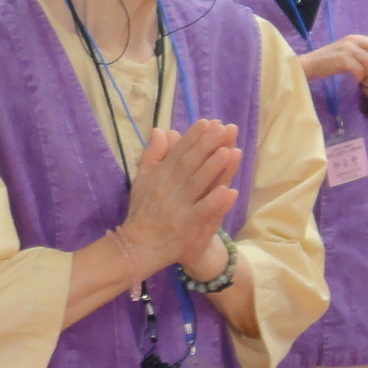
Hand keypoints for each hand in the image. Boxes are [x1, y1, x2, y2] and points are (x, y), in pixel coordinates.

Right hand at [111, 121, 241, 281]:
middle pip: (190, 163)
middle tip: (222, 128)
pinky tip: (229, 191)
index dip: (192, 137)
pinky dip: (214, 202)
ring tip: (227, 152)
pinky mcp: (186, 226)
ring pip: (197, 184)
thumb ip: (152, 154)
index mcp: (159, 175)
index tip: (206, 122)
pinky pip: (202, 211)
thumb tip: (160, 129)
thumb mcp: (141, 179)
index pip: (178, 152)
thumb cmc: (143, 211)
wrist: (138, 245)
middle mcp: (168, 187)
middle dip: (206, 145)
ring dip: (213, 168)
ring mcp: (178, 206)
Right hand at [300, 34, 367, 82]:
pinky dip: (360, 77)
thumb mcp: (347, 52)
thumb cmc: (329, 61)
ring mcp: (348, 48)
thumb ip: (361, 52)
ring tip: (362, 78)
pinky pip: (359, 69)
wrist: (311, 64)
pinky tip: (355, 80)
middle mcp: (353, 40)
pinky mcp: (342, 58)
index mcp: (356, 37)